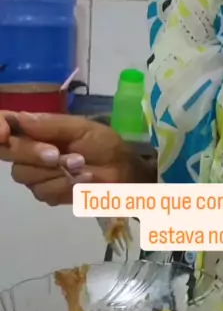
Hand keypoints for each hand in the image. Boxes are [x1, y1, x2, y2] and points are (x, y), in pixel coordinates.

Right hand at [0, 112, 136, 205]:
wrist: (123, 171)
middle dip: (34, 153)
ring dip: (56, 171)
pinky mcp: (47, 193)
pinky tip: (83, 179)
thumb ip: (50, 125)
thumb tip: (19, 117)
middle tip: (57, 154)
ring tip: (81, 165)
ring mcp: (36, 174)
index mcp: (36, 128)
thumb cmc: (104, 143)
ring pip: (26, 175)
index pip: (6, 124)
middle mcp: (29, 150)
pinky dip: (65, 185)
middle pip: (10, 153)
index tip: (4, 134)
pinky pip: (44, 191)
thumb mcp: (81, 128)